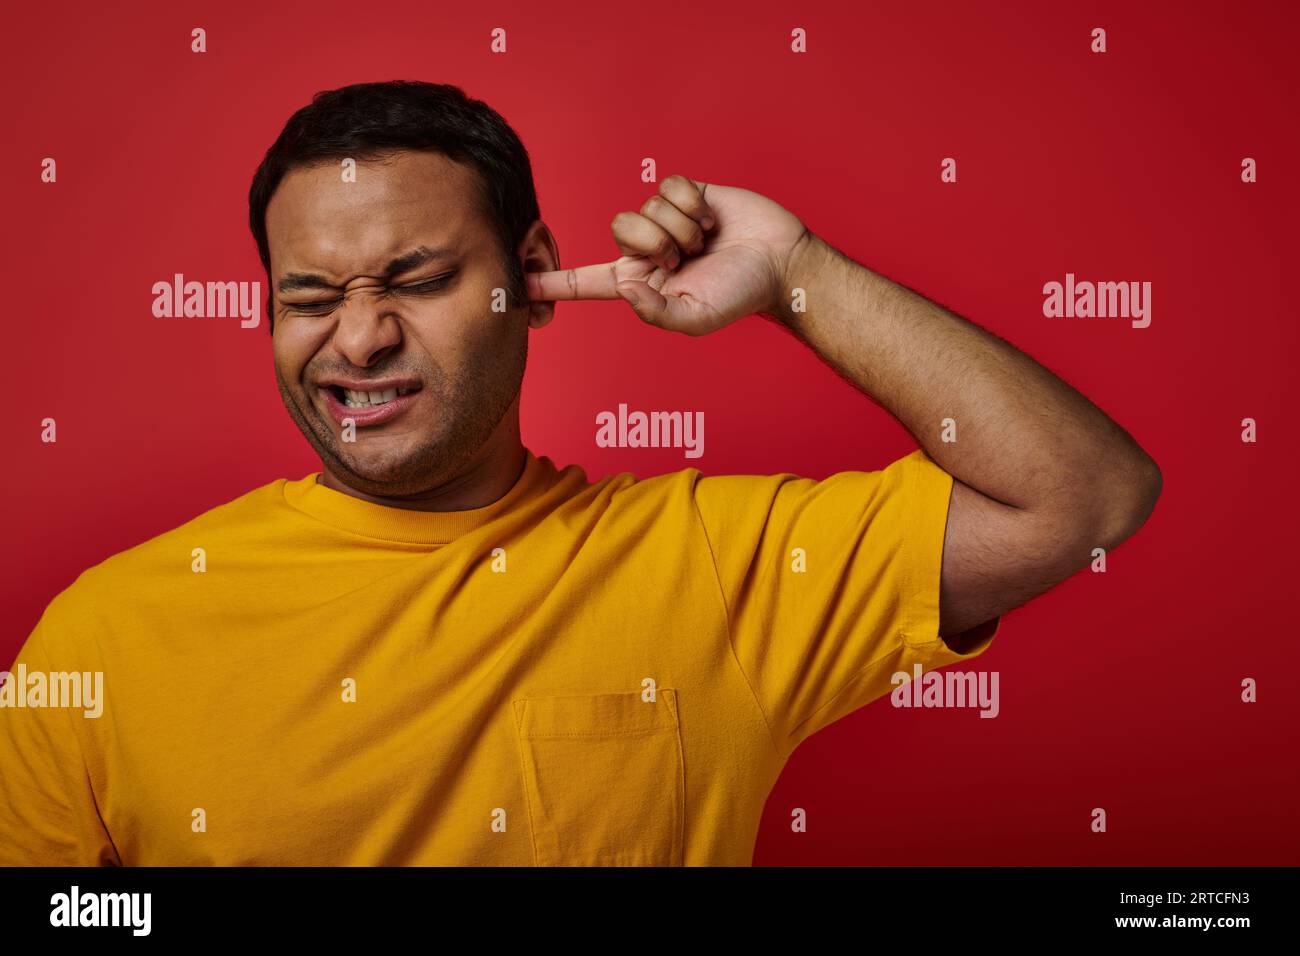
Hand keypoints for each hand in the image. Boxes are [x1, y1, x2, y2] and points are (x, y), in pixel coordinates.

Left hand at [525, 175, 811, 335]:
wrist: (780, 262)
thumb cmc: (741, 295)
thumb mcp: (696, 318)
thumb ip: (656, 313)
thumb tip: (626, 289)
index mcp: (639, 284)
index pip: (585, 283)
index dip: (552, 282)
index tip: (518, 284)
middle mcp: (645, 250)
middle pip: (620, 230)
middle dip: (659, 242)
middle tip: (689, 257)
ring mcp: (664, 219)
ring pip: (647, 206)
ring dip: (682, 225)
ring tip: (707, 241)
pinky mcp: (685, 193)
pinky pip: (669, 186)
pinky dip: (694, 203)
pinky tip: (714, 218)